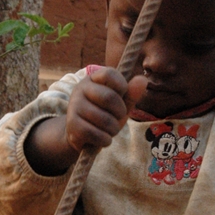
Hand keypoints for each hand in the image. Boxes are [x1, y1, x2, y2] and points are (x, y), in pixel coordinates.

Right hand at [24, 68, 145, 174]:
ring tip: (110, 130)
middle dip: (120, 113)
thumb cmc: (104, 116)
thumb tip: (143, 79)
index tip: (121, 97)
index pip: (109, 74)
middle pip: (109, 98)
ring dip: (113, 130)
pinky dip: (104, 140)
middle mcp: (80, 89)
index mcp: (93, 79)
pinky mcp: (71, 124)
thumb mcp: (120, 104)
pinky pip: (94, 133)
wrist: (82, 136)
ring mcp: (74, 106)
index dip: (122, 87)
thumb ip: (131, 94)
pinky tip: (103, 139)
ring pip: (103, 119)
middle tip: (117, 118)